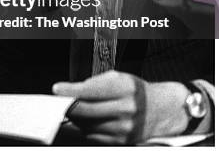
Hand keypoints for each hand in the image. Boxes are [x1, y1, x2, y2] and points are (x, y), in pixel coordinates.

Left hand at [53, 70, 189, 143]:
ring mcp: (125, 127)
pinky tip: (84, 120)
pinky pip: (93, 136)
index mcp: (125, 88)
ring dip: (75, 118)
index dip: (70, 91)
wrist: (161, 109)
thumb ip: (94, 83)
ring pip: (86, 125)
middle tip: (58, 101)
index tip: (56, 90)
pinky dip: (84, 128)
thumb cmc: (134, 90)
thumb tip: (70, 91)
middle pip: (85, 111)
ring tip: (73, 109)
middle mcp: (126, 109)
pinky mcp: (122, 140)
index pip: (90, 90)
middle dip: (68, 106)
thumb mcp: (118, 78)